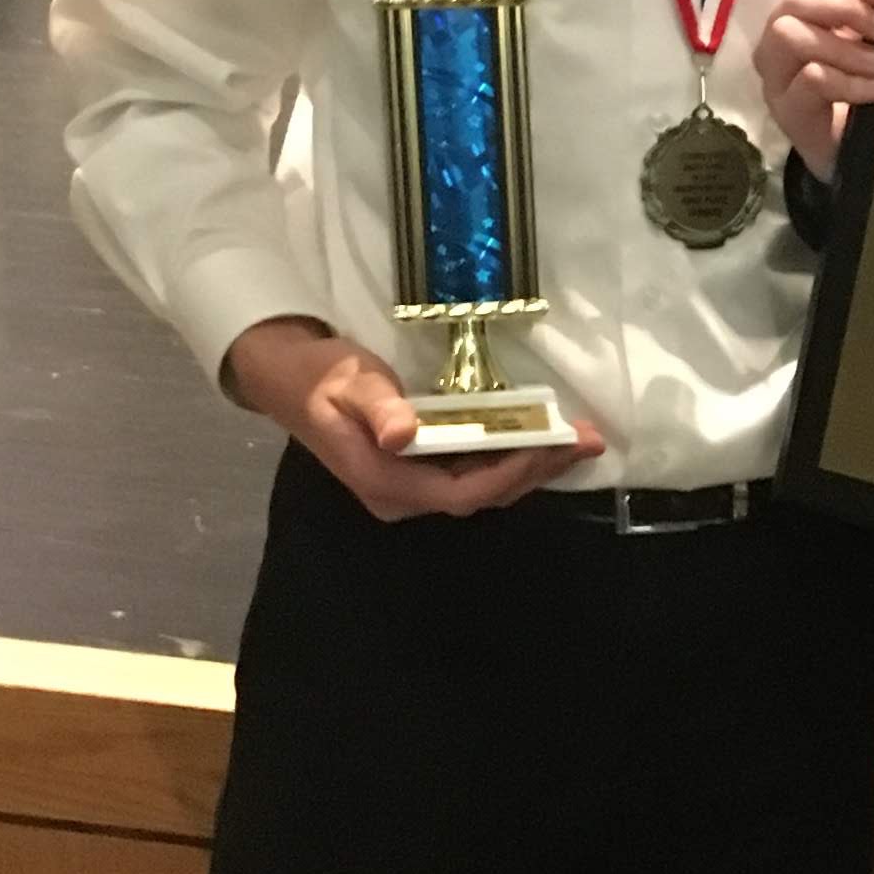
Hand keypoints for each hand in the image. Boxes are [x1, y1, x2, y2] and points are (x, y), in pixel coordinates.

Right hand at [223, 316, 601, 520]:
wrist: (285, 378)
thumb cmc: (320, 377)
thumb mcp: (349, 384)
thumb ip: (378, 409)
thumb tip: (404, 435)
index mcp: (384, 483)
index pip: (462, 492)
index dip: (511, 474)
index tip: (552, 447)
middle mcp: (400, 496)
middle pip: (481, 494)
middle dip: (536, 470)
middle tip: (588, 442)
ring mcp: (408, 488)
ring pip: (480, 487)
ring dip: (530, 466)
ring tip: (578, 441)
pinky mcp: (414, 473)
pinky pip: (470, 474)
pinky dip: (508, 458)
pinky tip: (539, 441)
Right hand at [754, 0, 873, 178]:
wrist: (849, 159)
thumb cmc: (859, 100)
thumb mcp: (868, 53)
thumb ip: (871, 24)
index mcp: (802, 22)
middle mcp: (778, 43)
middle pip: (795, 2)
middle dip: (846, 9)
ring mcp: (776, 78)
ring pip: (791, 35)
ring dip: (844, 47)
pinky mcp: (784, 110)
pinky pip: (812, 79)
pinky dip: (850, 81)